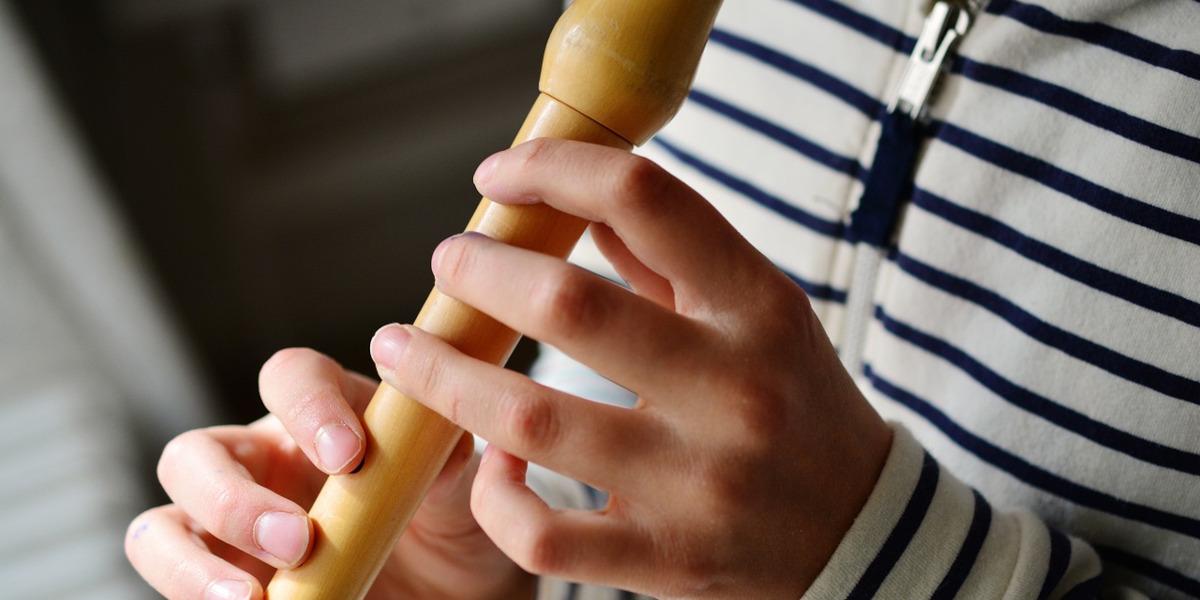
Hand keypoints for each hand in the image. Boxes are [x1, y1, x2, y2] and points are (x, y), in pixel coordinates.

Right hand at [125, 348, 533, 599]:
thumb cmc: (454, 528)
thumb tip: (441, 439)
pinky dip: (193, 594)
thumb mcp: (464, 492)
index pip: (291, 378)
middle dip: (234, 499)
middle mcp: (265, 463)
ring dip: (192, 562)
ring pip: (163, 525)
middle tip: (299, 542)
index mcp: (326, 417)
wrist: (456, 595)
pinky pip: (175, 582)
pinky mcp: (220, 580)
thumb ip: (446, 460)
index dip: (308, 406)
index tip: (349, 456)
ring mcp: (232, 526)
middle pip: (197, 453)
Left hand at [368, 139, 893, 597]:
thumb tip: (571, 201)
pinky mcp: (666, 560)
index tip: (501, 176)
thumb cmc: (794, 404)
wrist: (862, 533)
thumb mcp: (760, 315)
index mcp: (758, 308)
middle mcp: (733, 389)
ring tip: (407, 350)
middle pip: (568, 305)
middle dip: (478, 272)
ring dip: (445, 376)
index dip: (555, 170)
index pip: (646, 199)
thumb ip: (672, 258)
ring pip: (528, 421)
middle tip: (447, 263)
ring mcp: (697, 483)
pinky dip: (495, 494)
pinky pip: (540, 531)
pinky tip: (493, 465)